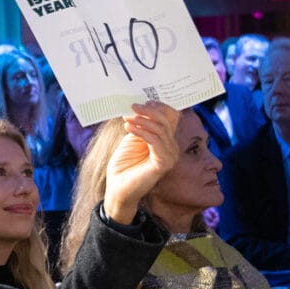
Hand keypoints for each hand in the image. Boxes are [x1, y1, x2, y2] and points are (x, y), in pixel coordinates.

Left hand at [101, 103, 183, 221]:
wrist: (118, 188)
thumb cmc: (124, 164)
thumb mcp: (133, 138)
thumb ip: (140, 124)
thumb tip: (139, 106)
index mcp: (166, 141)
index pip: (171, 117)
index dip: (159, 107)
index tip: (143, 101)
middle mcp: (172, 148)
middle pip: (166, 121)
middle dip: (149, 111)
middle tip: (133, 106)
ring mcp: (169, 156)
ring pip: (161, 129)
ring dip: (142, 120)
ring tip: (127, 117)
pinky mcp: (163, 164)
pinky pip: (154, 141)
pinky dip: (141, 131)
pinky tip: (128, 127)